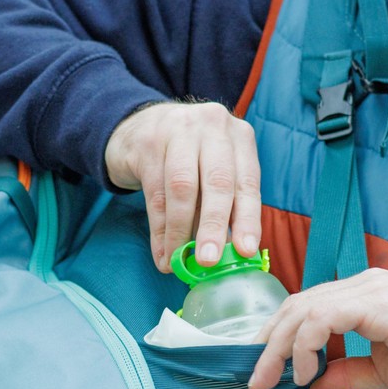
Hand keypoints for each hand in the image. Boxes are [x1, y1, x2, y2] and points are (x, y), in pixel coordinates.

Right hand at [104, 101, 261, 271]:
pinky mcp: (148, 142)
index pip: (248, 182)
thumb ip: (224, 205)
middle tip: (209, 261)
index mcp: (239, 136)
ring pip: (183, 188)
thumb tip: (230, 255)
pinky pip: (156, 191)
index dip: (248, 219)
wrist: (139, 126)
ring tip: (179, 262)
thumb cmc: (188, 158)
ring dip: (181, 231)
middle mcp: (212, 127)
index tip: (246, 251)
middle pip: (217, 182)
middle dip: (214, 226)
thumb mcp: (212, 171)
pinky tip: (161, 252)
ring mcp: (179, 130)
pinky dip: (160, 228)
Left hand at [248, 268, 387, 388]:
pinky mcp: (376, 302)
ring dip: (278, 346)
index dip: (277, 336)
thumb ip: (349, 373)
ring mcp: (367, 290)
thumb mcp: (386, 373)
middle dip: (267, 342)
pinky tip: (305, 372)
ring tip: (268, 380)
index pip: (305, 308)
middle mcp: (360, 285)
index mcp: (361, 297)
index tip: (263, 369)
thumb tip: (312, 385)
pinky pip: (323, 317)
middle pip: (295, 305)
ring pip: (302, 308)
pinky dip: (305, 344)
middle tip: (253, 379)